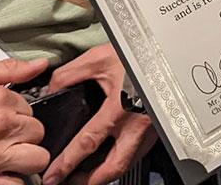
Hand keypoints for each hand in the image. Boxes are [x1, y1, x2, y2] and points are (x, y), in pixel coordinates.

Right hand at [0, 57, 49, 184]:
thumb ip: (7, 71)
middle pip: (37, 134)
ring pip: (35, 160)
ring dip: (22, 160)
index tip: (3, 119)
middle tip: (4, 139)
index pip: (31, 109)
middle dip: (23, 136)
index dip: (17, 115)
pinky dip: (8, 182)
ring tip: (4, 158)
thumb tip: (39, 65)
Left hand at [42, 45, 154, 184]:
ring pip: (130, 162)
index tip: (53, 175)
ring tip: (90, 172)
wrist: (169, 49)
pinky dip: (124, 158)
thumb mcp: (99, 58)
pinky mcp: (160, 123)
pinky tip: (113, 153)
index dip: (66, 163)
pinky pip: (140, 150)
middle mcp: (138, 122)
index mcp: (120, 108)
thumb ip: (70, 74)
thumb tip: (51, 89)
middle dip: (90, 180)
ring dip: (107, 171)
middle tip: (71, 182)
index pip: (87, 144)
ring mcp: (152, 126)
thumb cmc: (142, 52)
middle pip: (113, 167)